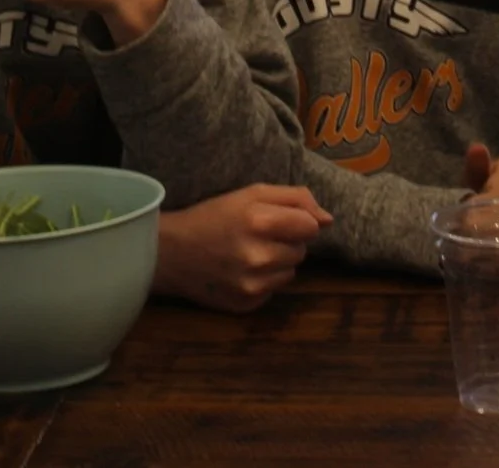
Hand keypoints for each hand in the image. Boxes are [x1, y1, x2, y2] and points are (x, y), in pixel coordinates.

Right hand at [153, 185, 332, 313]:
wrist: (170, 253)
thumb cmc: (215, 216)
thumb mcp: (253, 193)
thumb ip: (296, 199)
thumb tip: (328, 220)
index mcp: (260, 221)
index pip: (311, 226)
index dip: (299, 221)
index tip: (279, 220)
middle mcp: (257, 256)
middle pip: (302, 251)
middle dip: (287, 242)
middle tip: (259, 236)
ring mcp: (251, 285)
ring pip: (290, 272)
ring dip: (278, 262)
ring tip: (249, 253)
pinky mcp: (245, 305)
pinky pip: (273, 291)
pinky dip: (264, 281)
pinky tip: (241, 271)